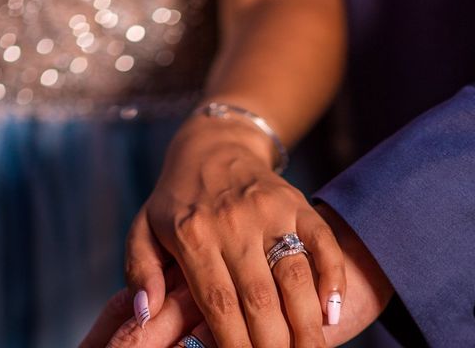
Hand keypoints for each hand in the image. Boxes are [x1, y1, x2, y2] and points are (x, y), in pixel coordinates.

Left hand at [124, 114, 346, 346]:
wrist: (213, 145)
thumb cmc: (177, 197)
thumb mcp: (143, 228)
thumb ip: (140, 272)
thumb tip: (147, 315)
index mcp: (192, 234)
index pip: (219, 303)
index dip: (236, 345)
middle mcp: (233, 222)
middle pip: (260, 297)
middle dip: (274, 345)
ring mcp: (270, 210)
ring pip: (295, 274)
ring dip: (306, 323)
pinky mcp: (296, 201)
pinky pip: (322, 240)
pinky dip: (333, 277)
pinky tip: (334, 312)